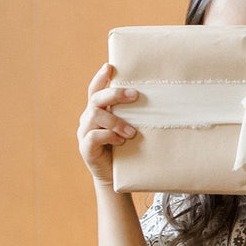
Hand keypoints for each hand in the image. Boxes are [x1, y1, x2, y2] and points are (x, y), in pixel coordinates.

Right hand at [78, 62, 138, 183]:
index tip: (110, 66)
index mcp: (97, 111)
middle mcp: (88, 118)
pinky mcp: (86, 148)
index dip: (101, 77)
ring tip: (131, 132)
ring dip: (116, 121)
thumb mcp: (129, 130)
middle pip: (96, 98)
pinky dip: (109, 136)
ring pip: (95, 115)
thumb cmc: (125, 152)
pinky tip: (121, 142)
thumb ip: (134, 117)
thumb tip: (160, 102)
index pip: (96, 89)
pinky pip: (93, 136)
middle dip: (115, 94)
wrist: (115, 179)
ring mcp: (84, 132)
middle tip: (135, 96)